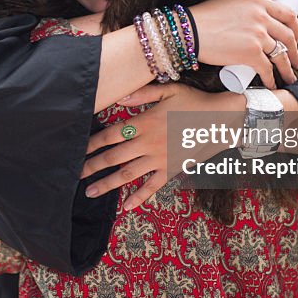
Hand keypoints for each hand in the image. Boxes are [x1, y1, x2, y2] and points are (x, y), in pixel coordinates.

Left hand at [81, 83, 245, 210]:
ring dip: (107, 184)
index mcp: (144, 123)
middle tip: (74, 175)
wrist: (223, 119)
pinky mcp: (171, 170)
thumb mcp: (169, 90)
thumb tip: (119, 99)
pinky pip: (152, 187)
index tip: (77, 150)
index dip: (91, 144)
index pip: (110, 135)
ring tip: (90, 192)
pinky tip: (126, 207)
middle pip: (113, 157)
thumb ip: (142, 94)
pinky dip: (139, 198)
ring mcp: (159, 159)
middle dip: (92, 166)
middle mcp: (148, 143)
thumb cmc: (194, 102)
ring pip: (128, 174)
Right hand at [187, 0, 297, 87]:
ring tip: (289, 77)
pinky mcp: (251, 54)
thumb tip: (255, 18)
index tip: (294, 38)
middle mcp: (261, 18)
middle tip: (295, 61)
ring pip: (281, 55)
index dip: (295, 29)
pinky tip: (271, 83)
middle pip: (288, 37)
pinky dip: (271, 79)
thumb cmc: (203, 18)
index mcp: (257, 3)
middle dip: (294, 52)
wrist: (188, 31)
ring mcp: (258, 36)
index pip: (287, 14)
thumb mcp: (230, 3)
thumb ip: (247, 10)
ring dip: (287, 69)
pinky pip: (267, 69)